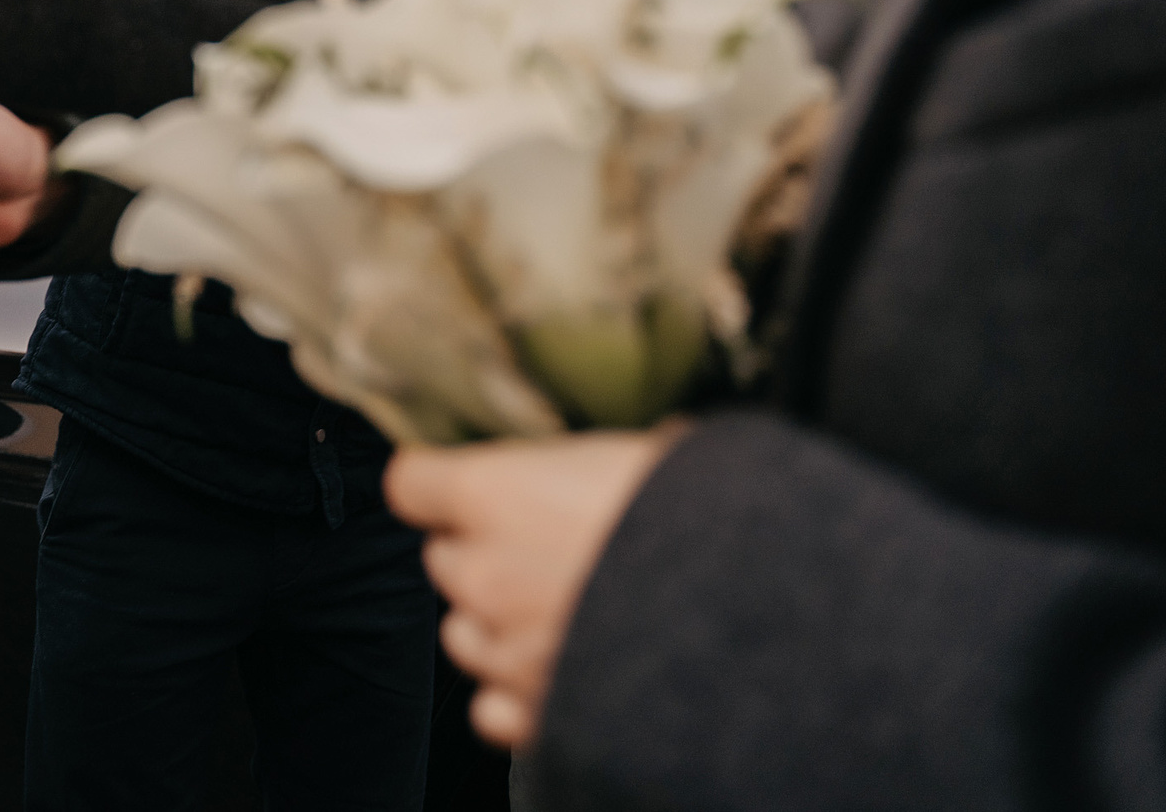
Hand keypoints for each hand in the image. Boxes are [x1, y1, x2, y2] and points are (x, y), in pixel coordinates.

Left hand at [384, 428, 685, 750]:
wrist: (753, 611)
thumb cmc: (706, 514)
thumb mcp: (653, 450)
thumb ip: (600, 462)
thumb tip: (635, 453)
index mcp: (490, 493)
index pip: (411, 484)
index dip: (441, 484)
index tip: (471, 484)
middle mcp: (482, 573)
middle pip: (444, 559)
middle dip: (486, 552)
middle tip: (550, 548)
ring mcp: (505, 650)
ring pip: (464, 633)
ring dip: (498, 623)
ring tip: (564, 611)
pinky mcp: (536, 714)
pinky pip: (492, 708)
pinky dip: (516, 694)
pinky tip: (559, 672)